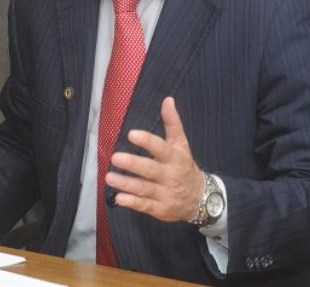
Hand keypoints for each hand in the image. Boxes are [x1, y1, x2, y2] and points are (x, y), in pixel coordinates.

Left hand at [106, 97, 204, 222]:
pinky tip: (118, 198)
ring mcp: (165, 193)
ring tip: (109, 177)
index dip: (147, 141)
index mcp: (175, 157)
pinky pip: (144, 205)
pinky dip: (132, 202)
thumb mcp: (181, 144)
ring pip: (144, 188)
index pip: (161, 148)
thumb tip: (167, 100)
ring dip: (126, 183)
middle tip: (115, 157)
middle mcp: (170, 175)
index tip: (131, 134)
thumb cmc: (184, 166)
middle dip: (133, 164)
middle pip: (150, 169)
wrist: (200, 198)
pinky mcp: (160, 208)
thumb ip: (172, 123)